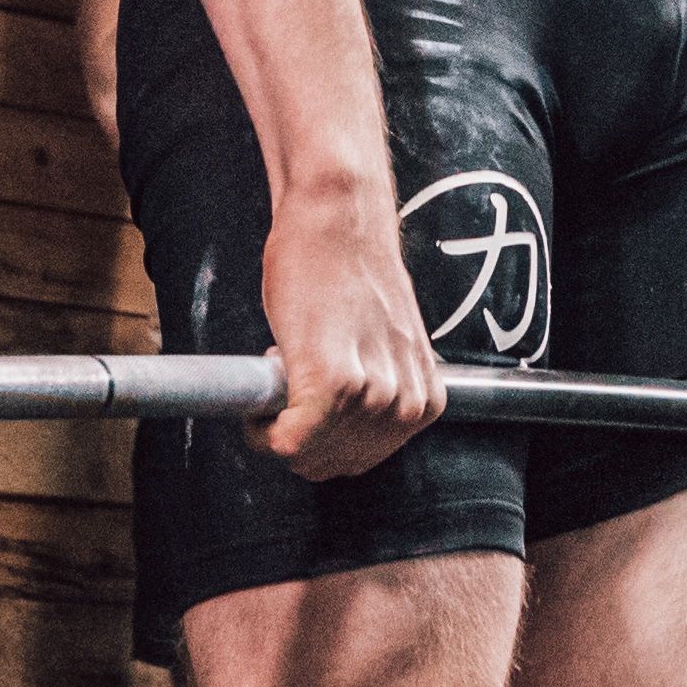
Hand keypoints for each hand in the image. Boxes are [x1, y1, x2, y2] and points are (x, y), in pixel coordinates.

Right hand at [250, 176, 445, 481]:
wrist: (340, 221)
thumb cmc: (351, 275)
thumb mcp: (384, 350)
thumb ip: (375, 394)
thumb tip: (336, 429)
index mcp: (425, 403)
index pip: (356, 462)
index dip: (316, 441)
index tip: (300, 407)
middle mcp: (405, 406)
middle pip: (328, 465)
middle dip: (294, 434)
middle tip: (286, 384)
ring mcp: (371, 396)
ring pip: (305, 454)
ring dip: (277, 420)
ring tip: (285, 363)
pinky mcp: (332, 383)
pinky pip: (287, 439)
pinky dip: (261, 429)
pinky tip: (262, 395)